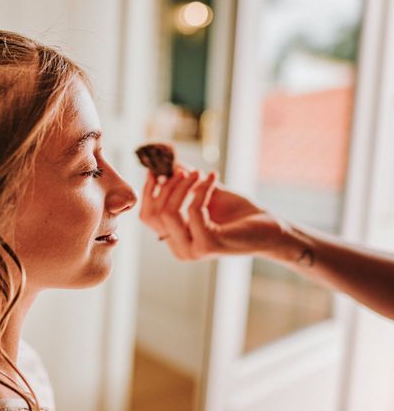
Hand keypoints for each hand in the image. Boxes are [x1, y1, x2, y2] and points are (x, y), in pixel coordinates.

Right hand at [139, 166, 287, 260]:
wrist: (268, 227)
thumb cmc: (237, 213)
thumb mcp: (204, 194)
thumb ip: (183, 184)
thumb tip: (165, 165)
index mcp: (175, 241)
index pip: (147, 216)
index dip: (149, 191)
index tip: (155, 169)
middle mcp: (180, 250)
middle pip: (155, 213)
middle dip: (168, 186)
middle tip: (184, 169)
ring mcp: (192, 251)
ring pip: (169, 212)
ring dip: (183, 186)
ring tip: (200, 173)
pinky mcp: (207, 246)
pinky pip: (193, 210)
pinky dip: (202, 189)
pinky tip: (214, 178)